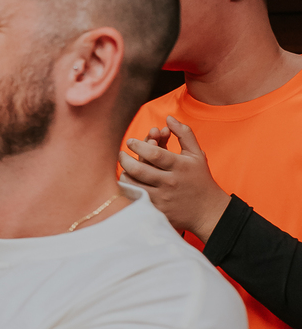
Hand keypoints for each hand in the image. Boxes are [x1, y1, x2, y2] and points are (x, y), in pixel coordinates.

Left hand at [119, 116, 229, 241]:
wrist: (208, 211)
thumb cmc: (200, 179)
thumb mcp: (196, 154)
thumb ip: (184, 133)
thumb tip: (168, 117)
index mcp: (180, 166)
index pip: (154, 153)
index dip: (139, 145)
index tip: (130, 141)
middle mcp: (171, 182)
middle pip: (139, 169)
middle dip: (124, 159)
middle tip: (121, 154)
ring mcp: (163, 198)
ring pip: (134, 184)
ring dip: (125, 174)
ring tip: (125, 168)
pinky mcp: (158, 210)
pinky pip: (136, 198)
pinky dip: (129, 189)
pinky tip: (129, 182)